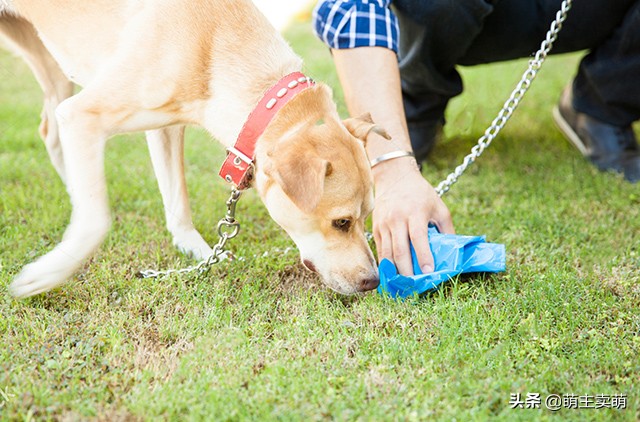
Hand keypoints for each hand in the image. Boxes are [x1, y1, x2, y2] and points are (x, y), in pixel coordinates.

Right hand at [371, 157, 453, 274]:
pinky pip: (380, 250)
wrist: (394, 178)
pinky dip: (386, 264)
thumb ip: (447, 230)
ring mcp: (384, 224)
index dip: (423, 256)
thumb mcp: (439, 207)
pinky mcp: (376, 228)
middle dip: (407, 270)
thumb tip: (453, 253)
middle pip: (400, 250)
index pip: (419, 238)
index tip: (428, 272)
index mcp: (416, 213)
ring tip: (402, 285)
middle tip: (413, 286)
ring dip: (395, 271)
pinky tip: (392, 275)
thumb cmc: (421, 194)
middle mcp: (397, 219)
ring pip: (387, 253)